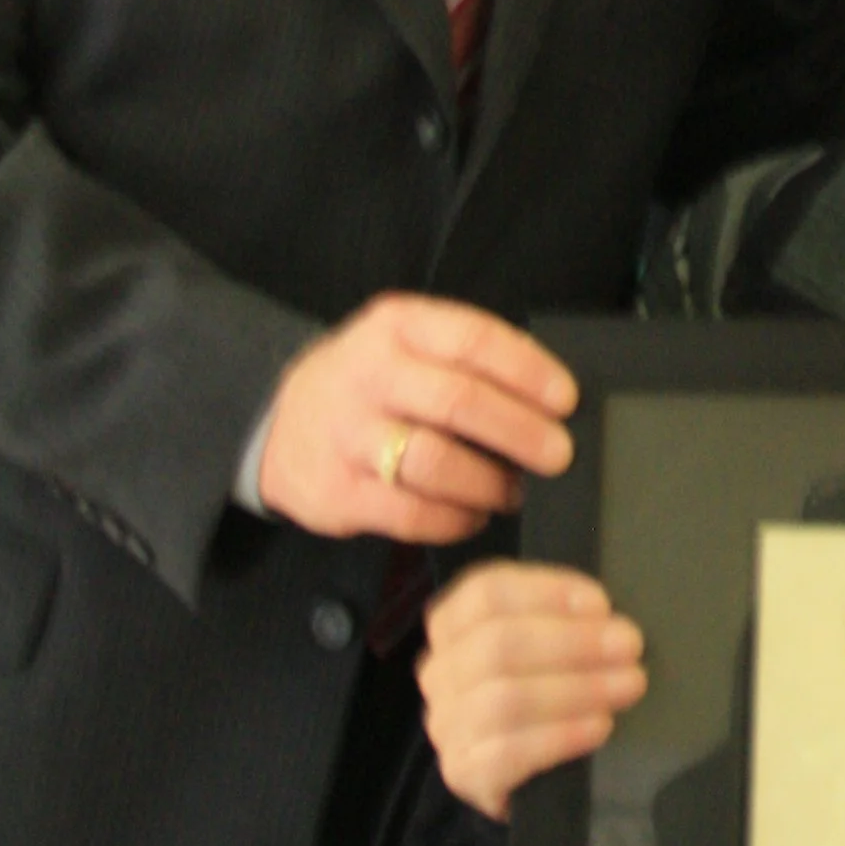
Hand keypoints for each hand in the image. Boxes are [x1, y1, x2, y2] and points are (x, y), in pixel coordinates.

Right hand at [256, 293, 578, 545]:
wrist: (278, 424)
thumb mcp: (406, 344)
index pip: (473, 339)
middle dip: (520, 432)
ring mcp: (348, 436)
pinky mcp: (337, 493)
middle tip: (558, 454)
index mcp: (397, 326)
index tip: (566, 399)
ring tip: (516, 490)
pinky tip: (474, 514)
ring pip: (434, 461)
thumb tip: (549, 399)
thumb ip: (465, 360)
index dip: (527, 370)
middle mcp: (369, 375)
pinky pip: (410, 513)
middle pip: (458, 402)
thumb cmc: (369, 383)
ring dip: (489, 482)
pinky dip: (454, 519)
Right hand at [419, 562, 645, 820]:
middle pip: (498, 643)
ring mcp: (446, 724)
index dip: (548, 592)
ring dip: (578, 689)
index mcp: (454, 622)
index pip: (487, 592)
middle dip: (574, 642)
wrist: (520, 767)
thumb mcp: (547, 636)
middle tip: (630, 646)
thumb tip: (604, 617)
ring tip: (629, 685)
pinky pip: (508, 753)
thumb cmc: (542, 682)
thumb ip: (564, 618)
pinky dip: (562, 735)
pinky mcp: (462, 772)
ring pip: (505, 699)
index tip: (602, 604)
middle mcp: (440, 670)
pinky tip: (600, 726)